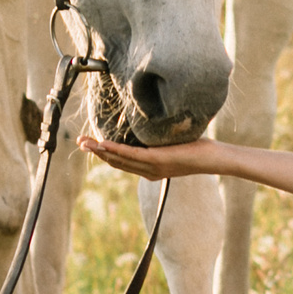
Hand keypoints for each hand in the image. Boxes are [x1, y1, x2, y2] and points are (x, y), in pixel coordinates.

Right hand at [80, 133, 229, 179]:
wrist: (214, 158)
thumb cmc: (198, 148)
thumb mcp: (174, 143)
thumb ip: (160, 138)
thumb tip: (153, 122)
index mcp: (150, 169)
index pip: (122, 162)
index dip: (103, 154)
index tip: (90, 144)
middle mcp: (148, 171)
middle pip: (115, 162)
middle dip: (95, 152)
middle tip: (79, 142)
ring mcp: (152, 167)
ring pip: (119, 160)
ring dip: (99, 151)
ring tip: (84, 143)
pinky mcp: (157, 160)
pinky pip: (131, 155)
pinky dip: (114, 150)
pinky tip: (102, 144)